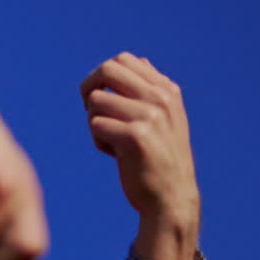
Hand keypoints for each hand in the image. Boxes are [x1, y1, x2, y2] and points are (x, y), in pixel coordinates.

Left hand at [81, 53, 200, 259]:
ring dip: (95, 121)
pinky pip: (96, 125)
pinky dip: (98, 140)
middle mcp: (162, 99)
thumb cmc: (159, 157)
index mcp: (168, 91)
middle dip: (89, 87)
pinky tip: (115, 155)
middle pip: (107, 69)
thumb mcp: (164, 118)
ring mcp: (151, 116)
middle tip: (91, 110)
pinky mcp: (136, 136)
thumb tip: (138, 60)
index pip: (124, 59)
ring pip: (96, 100)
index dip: (103, 76)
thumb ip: (150, 89)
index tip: (103, 96)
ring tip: (112, 140)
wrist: (171, 199)